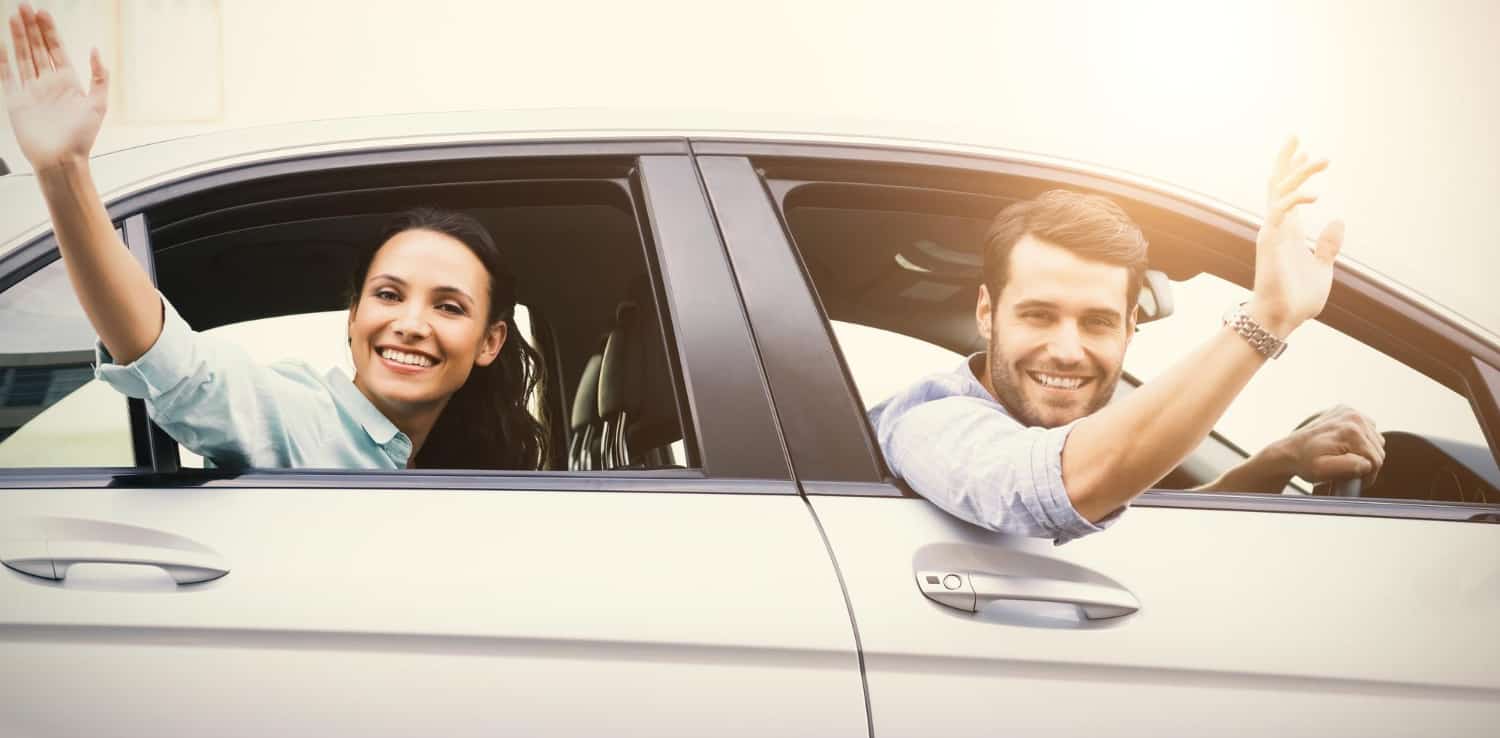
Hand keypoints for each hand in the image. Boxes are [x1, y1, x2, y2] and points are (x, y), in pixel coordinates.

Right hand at [0, 4, 107, 171]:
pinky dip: (3, 61)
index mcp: (68, 82)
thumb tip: (95, 50)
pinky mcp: (16, 102)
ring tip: (13, 17)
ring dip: (18, 37)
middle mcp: (48, 83)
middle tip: (24, 6)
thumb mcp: (98, 105)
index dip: (49, 31)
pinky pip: (7, 76)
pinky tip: (1, 45)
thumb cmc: (82, 138)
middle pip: (38, 48)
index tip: (43, 12)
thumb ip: (99, 77)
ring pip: (23, 57)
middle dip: (31, 27)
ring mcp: (31, 91)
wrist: (61, 160)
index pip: (56, 49)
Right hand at [1247, 137, 1344, 336]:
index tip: (1304, 150)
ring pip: (1280, 191)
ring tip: (1322, 157)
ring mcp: (1271, 232)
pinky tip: (1317, 194)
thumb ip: (1327, 245)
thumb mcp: (1322, 268)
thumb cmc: (1297, 299)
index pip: (1286, 194)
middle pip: (1276, 184)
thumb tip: (1338, 220)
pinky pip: (1282, 211)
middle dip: (1285, 160)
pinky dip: (1297, 199)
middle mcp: (1276, 227)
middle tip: (1295, 135)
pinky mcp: (1270, 241)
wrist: (1281, 319)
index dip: (1293, 171)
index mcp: (1287, 232)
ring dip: (1300, 172)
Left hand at [1266, 405, 1385, 487]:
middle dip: (1365, 463)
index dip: (1367, 474)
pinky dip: (1361, 440)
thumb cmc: (1304, 463)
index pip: (1376, 459)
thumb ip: (1349, 466)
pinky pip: (1368, 430)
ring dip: (1364, 452)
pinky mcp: (1346, 411)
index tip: (1355, 479)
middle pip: (1377, 449)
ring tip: (1345, 458)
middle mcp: (1353, 417)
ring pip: (1375, 440)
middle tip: (1348, 470)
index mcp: (1351, 431)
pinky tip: (1346, 446)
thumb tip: (1366, 463)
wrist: (1288, 451)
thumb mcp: (1324, 470)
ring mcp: (1349, 412)